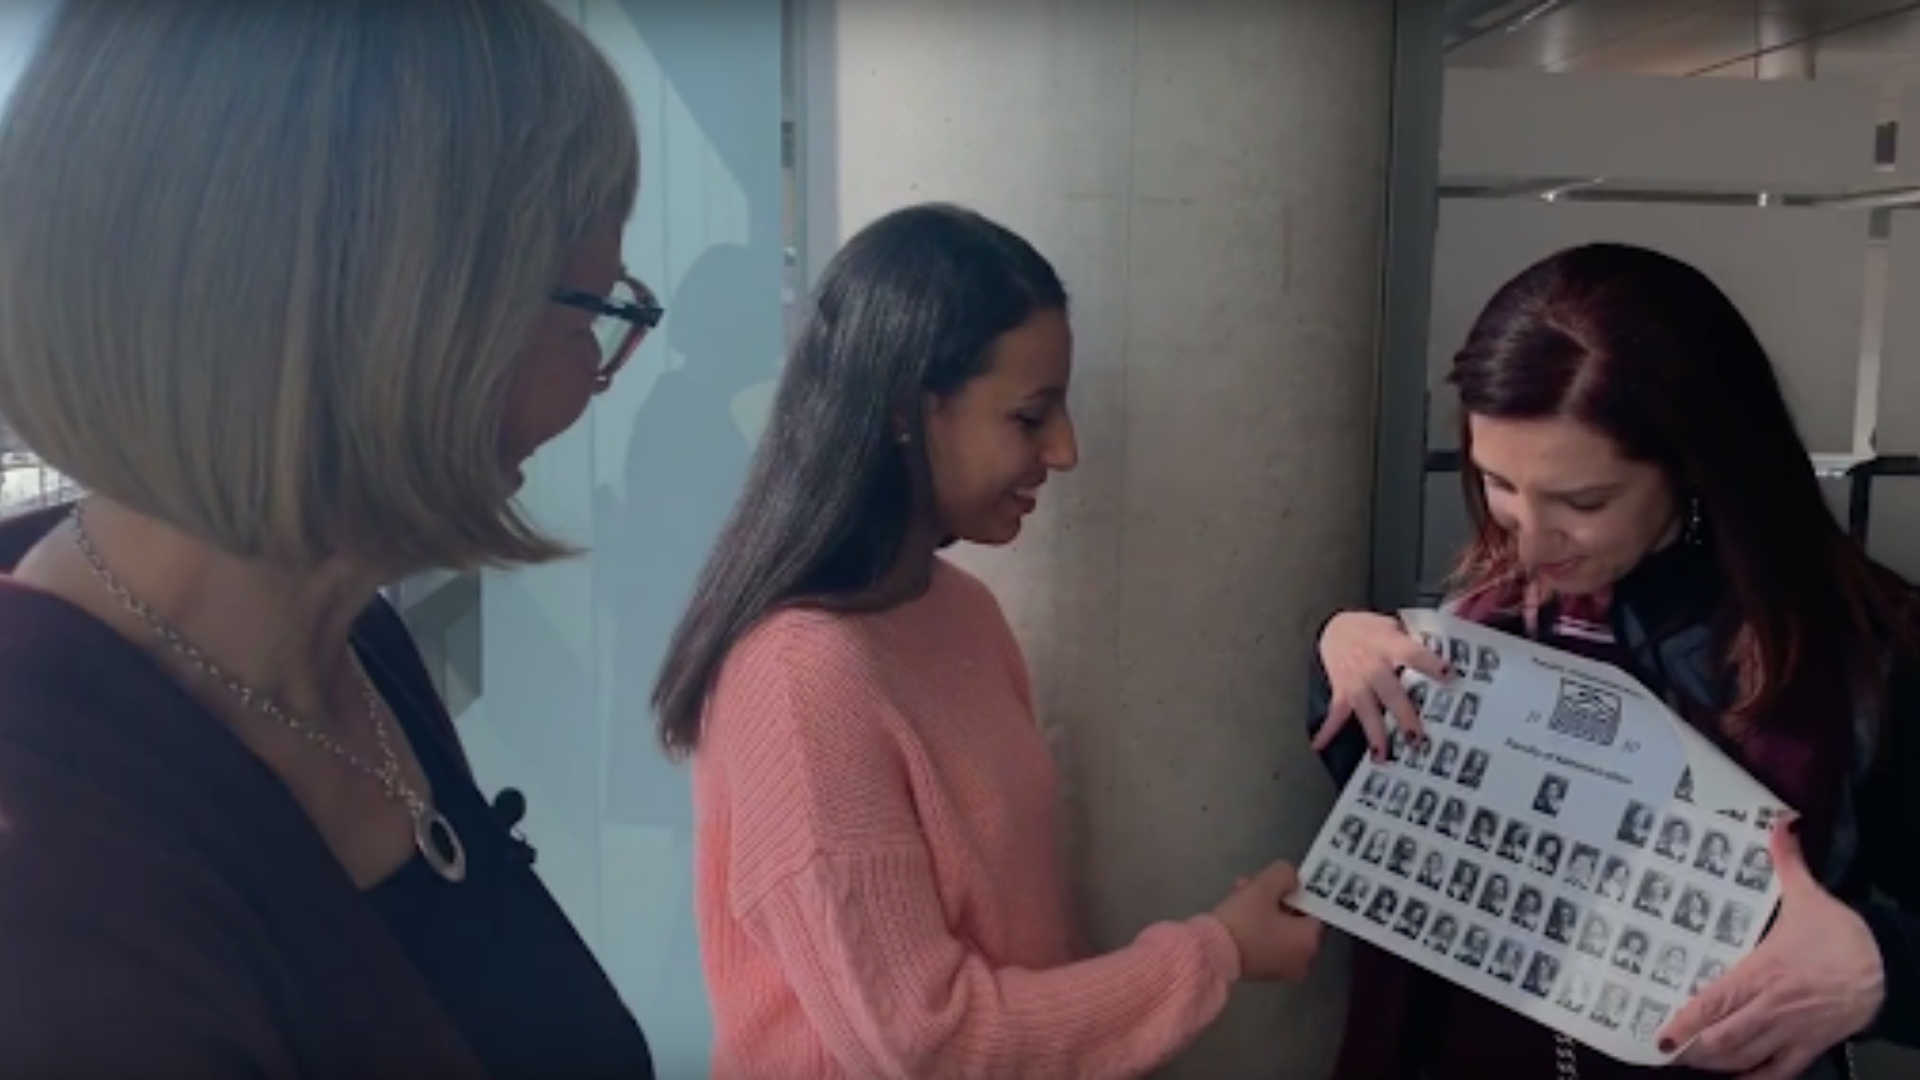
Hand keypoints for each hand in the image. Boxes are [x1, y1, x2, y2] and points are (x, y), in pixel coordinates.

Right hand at [1214, 861, 1322, 981]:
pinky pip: (1268, 944)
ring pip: (1279, 930)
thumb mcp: (1264, 886)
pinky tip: (1237, 914)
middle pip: (1294, 919)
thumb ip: (1284, 874)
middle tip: (1251, 884)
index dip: (1295, 890)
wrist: (1211, 955)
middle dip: (1273, 897)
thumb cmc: (1243, 921)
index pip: (1314, 908)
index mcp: (1309, 941)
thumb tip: (1291, 880)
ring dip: (1262, 910)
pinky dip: (1258, 929)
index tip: (1276, 882)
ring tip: (1238, 893)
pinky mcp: (1264, 974)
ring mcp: (1283, 970)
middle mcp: (1303, 959)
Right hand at [1311, 611, 1451, 759]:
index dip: (1430, 664)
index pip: (1413, 653)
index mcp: (1389, 643)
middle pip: (1390, 691)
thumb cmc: (1371, 629)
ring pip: (1365, 709)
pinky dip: (1327, 729)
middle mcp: (1372, 664)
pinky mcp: (1341, 690)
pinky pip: (1335, 712)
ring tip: (1382, 756)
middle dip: (1403, 715)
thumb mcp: (1394, 626)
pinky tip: (1319, 745)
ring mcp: (1355, 680)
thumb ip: (1414, 643)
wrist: (1332, 626)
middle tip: (1417, 738)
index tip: (1450, 676)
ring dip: (1374, 733)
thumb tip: (1449, 660)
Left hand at [1660, 816, 1883, 1078]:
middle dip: (1694, 1049)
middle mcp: (1772, 1007)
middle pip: (1724, 1038)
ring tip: (1692, 1063)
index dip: (1687, 1022)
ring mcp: (1792, 1030)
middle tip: (1669, 1052)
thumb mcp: (1810, 896)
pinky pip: (1780, 1072)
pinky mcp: (1812, 1045)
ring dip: (1717, 1064)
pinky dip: (1756, 1079)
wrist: (1890, 967)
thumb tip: (1778, 823)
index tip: (1662, 1034)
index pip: (1716, 1002)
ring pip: (1747, 1057)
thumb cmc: (1843, 934)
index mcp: (1763, 972)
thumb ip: (1785, 862)